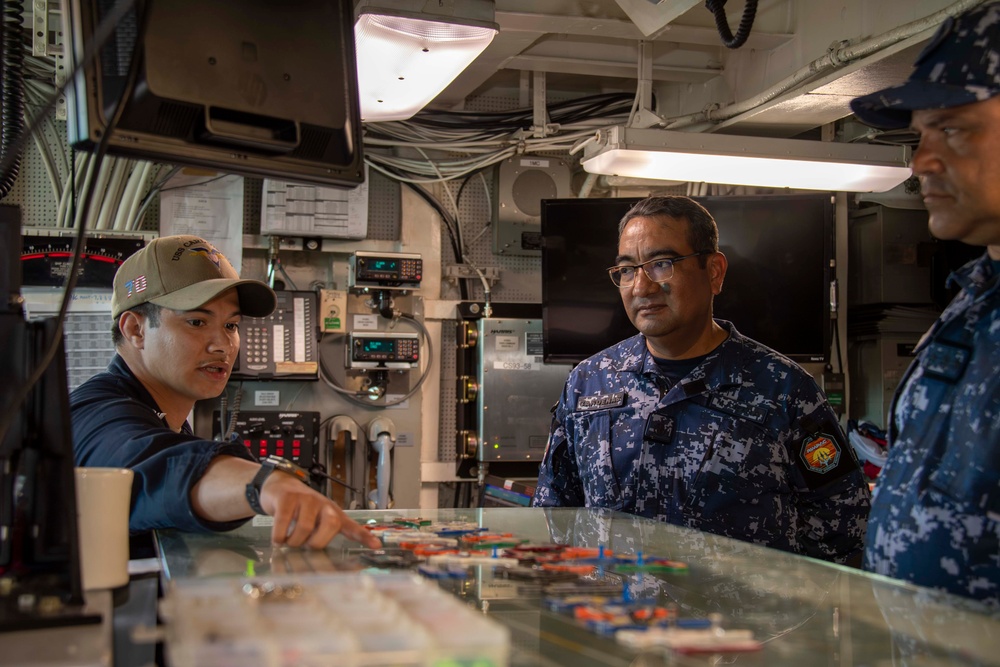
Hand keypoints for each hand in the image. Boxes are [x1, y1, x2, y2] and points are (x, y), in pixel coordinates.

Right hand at [259, 470, 380, 548]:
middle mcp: (323, 505)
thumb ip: (323, 535)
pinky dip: (279, 536)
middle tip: (304, 545)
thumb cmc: (301, 509)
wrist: (280, 485)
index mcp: (334, 514)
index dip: (363, 536)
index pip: (351, 526)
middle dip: (316, 543)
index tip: (376, 545)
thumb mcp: (317, 520)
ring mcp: (306, 499)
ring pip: (305, 528)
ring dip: (293, 542)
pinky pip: (284, 522)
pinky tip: (278, 538)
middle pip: (330, 525)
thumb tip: (323, 562)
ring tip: (287, 541)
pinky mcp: (287, 498)